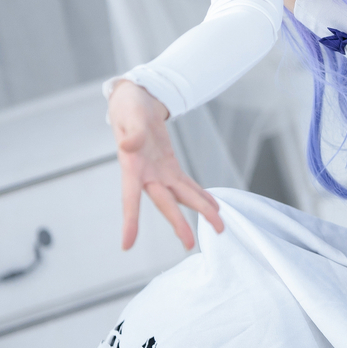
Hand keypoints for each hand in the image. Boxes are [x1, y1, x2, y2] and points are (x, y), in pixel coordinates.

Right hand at [108, 79, 223, 250]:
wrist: (134, 103)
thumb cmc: (128, 109)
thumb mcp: (130, 116)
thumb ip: (132, 132)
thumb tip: (130, 145)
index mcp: (131, 166)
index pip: (129, 198)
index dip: (130, 221)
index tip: (127, 244)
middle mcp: (146, 175)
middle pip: (164, 203)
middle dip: (178, 224)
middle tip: (190, 244)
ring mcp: (160, 172)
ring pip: (181, 197)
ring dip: (200, 211)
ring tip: (219, 226)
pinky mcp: (170, 166)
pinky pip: (187, 185)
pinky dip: (201, 195)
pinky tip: (214, 206)